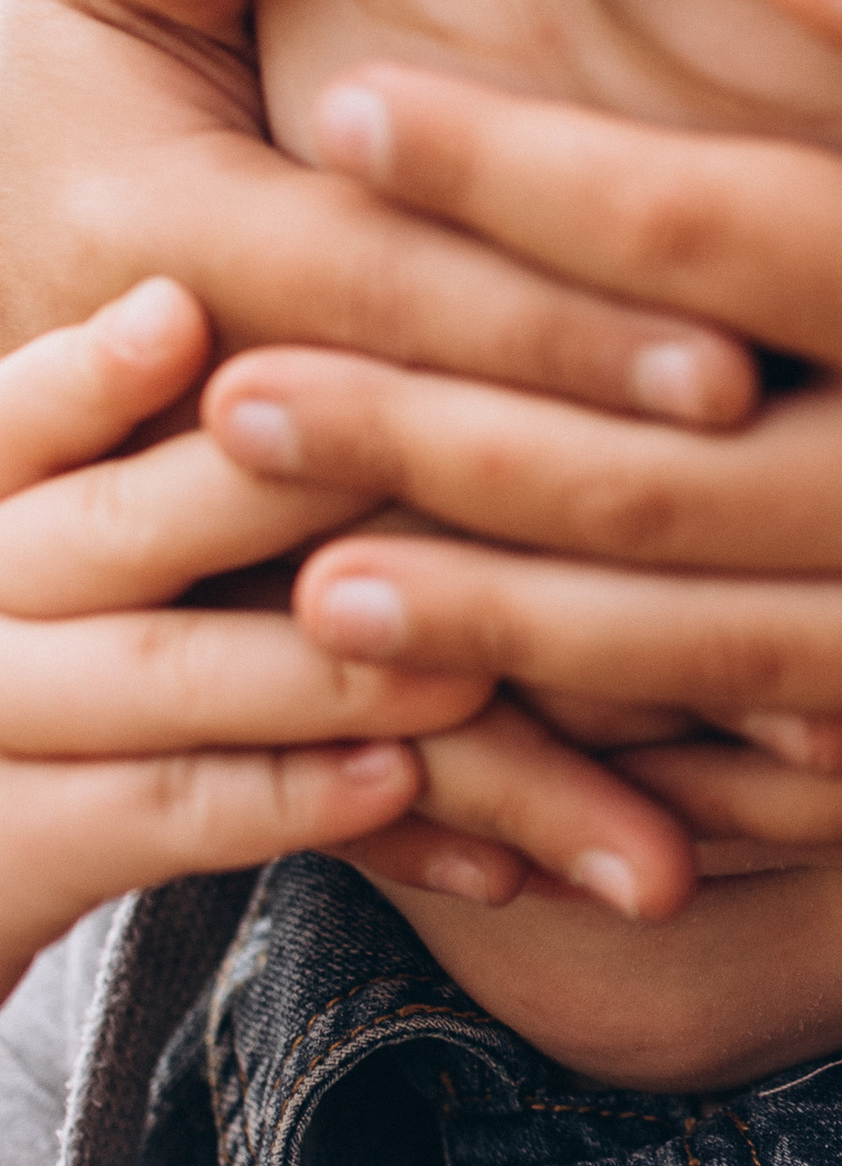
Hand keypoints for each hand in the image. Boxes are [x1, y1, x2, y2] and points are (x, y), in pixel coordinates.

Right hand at [0, 0, 786, 905]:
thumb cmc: (43, 139)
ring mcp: (114, 605)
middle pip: (402, 524)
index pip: (381, 302)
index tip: (727, 370)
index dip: (548, 331)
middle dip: (593, 592)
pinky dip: (418, 840)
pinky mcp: (124, 714)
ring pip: (353, 697)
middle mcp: (139, 454)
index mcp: (163, 262)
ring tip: (683, 864)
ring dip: (519, 782)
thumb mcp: (77, 12)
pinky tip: (557, 898)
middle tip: (800, 664)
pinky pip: (277, 796)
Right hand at [0, 280, 493, 999]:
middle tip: (449, 449)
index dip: (92, 372)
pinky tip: (399, 779)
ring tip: (471, 665)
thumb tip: (262, 321)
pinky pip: (165, 815)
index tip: (180, 310)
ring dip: (329, 669)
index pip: (20, 416)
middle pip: (116, 523)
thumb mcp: (92, 543)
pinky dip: (291, 798)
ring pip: (163, 671)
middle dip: (289, 488)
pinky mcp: (12, 855)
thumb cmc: (79, 668)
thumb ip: (187, 463)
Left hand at [204, 0, 841, 841]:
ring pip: (700, 648)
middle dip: (429, 430)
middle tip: (239, 394)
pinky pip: (809, 787)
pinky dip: (657, 776)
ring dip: (499, 622)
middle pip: (648, 471)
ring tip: (320, 584)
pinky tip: (526, 745)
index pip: (696, 225)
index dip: (507, 171)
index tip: (347, 113)